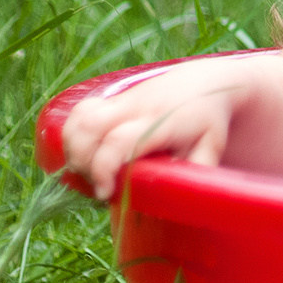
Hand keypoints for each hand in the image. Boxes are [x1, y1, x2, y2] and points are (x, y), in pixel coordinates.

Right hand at [60, 62, 245, 200]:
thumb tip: (179, 200)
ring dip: (72, 149)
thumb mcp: (210, 148)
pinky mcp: (113, 99)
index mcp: (159, 122)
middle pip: (90, 128)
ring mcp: (122, 101)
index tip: (105, 193)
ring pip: (80, 118)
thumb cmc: (209, 121)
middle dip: (81, 162)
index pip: (119, 142)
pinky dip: (72, 135)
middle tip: (96, 186)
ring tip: (85, 172)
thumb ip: (195, 172)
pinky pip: (81, 112)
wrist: (207, 83)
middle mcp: (136, 108)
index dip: (104, 169)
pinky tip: (84, 154)